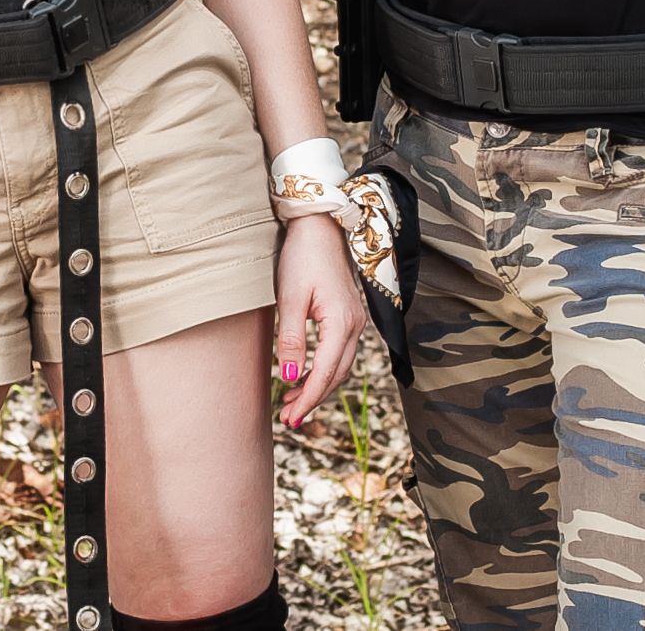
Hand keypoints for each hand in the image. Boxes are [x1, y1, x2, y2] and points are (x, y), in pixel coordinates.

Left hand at [270, 212, 365, 429]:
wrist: (320, 225)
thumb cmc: (302, 256)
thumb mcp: (290, 298)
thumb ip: (292, 339)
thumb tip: (290, 376)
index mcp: (342, 322)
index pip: (326, 372)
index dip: (308, 398)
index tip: (290, 418)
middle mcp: (356, 325)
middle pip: (338, 375)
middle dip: (313, 398)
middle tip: (288, 418)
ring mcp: (355, 320)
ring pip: (341, 366)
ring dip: (319, 386)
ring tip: (291, 403)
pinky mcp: (349, 315)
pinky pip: (341, 353)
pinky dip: (325, 370)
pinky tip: (305, 375)